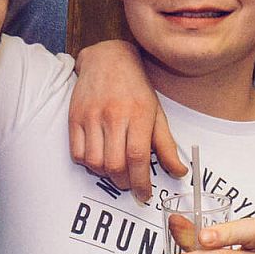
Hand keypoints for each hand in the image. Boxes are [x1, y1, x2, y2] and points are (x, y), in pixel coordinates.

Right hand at [70, 40, 186, 200]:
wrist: (107, 58)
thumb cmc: (136, 88)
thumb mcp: (157, 112)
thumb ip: (167, 145)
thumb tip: (180, 172)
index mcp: (139, 114)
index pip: (138, 157)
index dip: (141, 182)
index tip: (145, 194)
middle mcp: (114, 115)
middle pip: (116, 164)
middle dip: (124, 182)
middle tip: (130, 183)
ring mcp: (91, 116)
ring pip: (95, 162)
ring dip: (105, 174)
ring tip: (114, 170)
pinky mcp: (74, 117)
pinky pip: (77, 153)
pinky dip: (87, 163)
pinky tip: (98, 158)